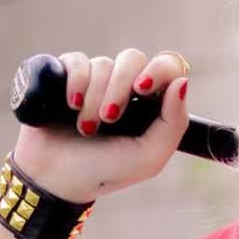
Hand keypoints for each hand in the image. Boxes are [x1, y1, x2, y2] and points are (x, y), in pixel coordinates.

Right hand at [11, 47, 189, 203]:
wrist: (56, 178)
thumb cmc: (106, 171)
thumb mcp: (148, 158)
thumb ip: (174, 123)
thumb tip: (182, 81)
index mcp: (150, 104)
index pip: (167, 67)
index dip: (158, 70)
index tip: (142, 88)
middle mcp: (125, 87)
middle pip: (132, 59)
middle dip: (119, 87)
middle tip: (108, 118)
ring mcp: (95, 80)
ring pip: (103, 63)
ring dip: (94, 97)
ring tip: (85, 128)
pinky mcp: (66, 75)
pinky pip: (76, 61)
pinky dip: (75, 81)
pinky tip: (70, 105)